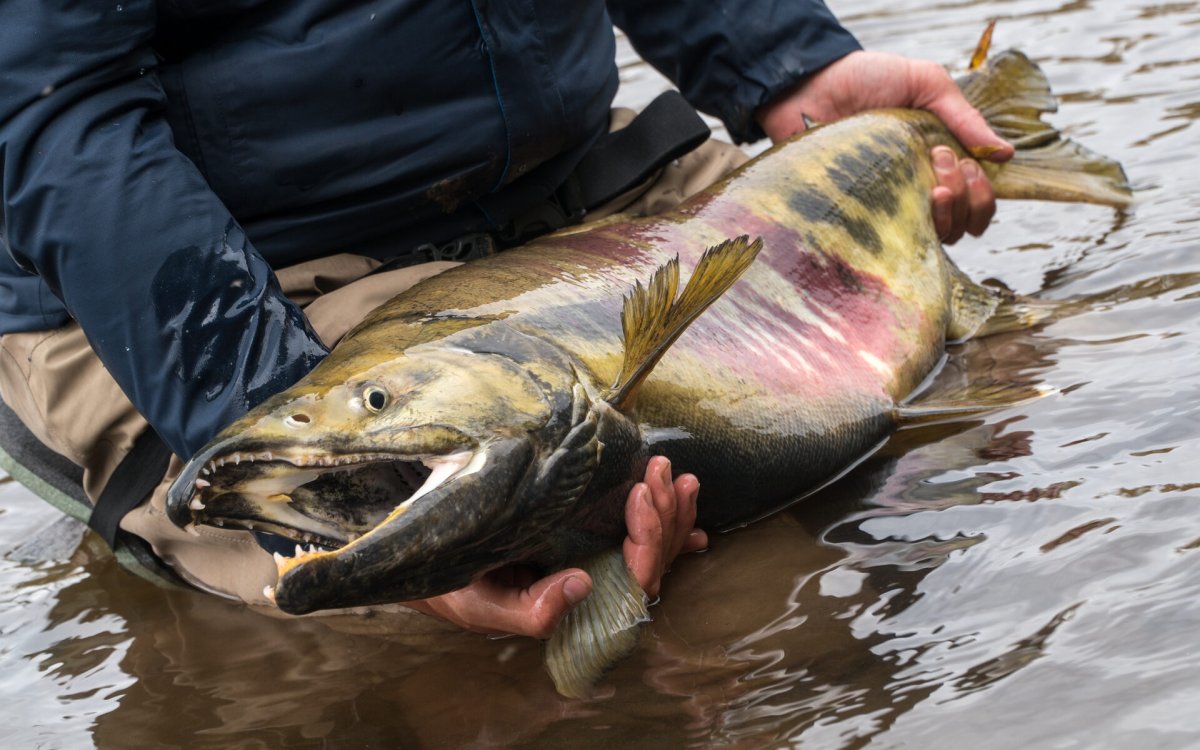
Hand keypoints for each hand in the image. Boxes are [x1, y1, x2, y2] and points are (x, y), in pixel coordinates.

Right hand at [404, 456, 704, 637]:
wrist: (431, 551)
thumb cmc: (459, 585)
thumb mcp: (484, 605)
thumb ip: (533, 611)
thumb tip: (583, 585)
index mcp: (583, 606)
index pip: (636, 580)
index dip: (648, 539)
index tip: (636, 494)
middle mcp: (600, 583)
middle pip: (655, 557)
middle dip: (665, 514)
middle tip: (658, 469)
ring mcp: (599, 555)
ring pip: (655, 541)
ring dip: (671, 508)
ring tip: (674, 474)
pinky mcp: (591, 531)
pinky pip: (640, 527)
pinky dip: (668, 514)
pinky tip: (684, 495)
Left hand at [755, 50, 1013, 243]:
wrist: (811, 85)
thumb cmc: (866, 80)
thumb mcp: (925, 83)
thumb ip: (964, 117)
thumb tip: (1005, 155)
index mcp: (938, 165)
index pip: (976, 204)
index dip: (982, 197)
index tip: (966, 164)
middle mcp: (917, 192)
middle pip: (960, 227)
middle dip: (966, 199)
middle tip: (941, 160)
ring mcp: (888, 208)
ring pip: (933, 240)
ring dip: (945, 216)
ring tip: (931, 185)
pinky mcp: (857, 216)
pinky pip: (890, 242)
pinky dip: (908, 232)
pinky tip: (902, 206)